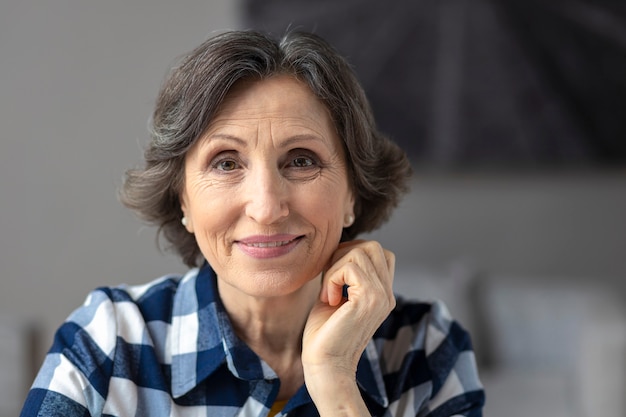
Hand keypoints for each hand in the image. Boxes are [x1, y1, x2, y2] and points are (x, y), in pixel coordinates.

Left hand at [302, 240, 395, 413]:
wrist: (325, 367)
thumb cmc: (324, 334)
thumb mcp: (336, 295)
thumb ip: (342, 274)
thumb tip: (338, 248)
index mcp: (382, 294)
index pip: (380, 253)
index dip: (353, 253)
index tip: (333, 275)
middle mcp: (387, 294)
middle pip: (373, 246)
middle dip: (344, 254)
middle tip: (330, 279)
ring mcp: (381, 296)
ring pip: (361, 251)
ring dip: (336, 267)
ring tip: (329, 292)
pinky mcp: (370, 299)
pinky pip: (350, 266)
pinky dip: (332, 277)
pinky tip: (328, 299)